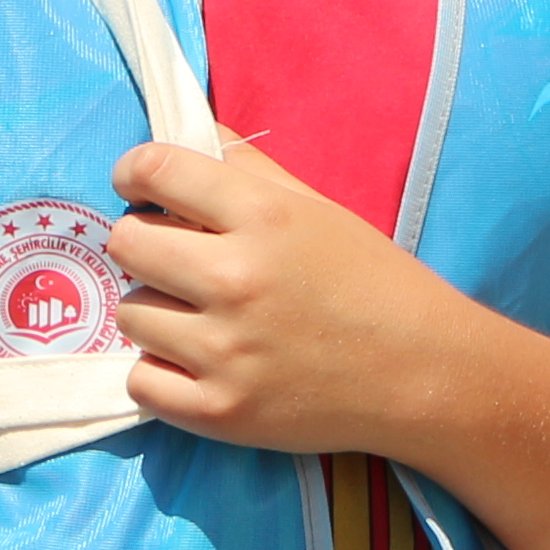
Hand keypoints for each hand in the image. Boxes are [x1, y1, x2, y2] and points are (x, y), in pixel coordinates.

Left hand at [104, 134, 467, 457]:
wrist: (424, 372)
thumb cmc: (373, 281)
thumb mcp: (319, 209)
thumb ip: (248, 170)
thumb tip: (185, 137)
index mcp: (265, 216)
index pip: (155, 170)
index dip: (134, 172)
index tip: (137, 185)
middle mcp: (237, 278)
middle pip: (125, 243)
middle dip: (143, 243)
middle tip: (174, 258)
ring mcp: (225, 351)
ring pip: (130, 315)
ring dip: (158, 313)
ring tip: (200, 319)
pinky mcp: (219, 413)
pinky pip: (141, 382)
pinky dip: (162, 373)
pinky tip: (199, 364)